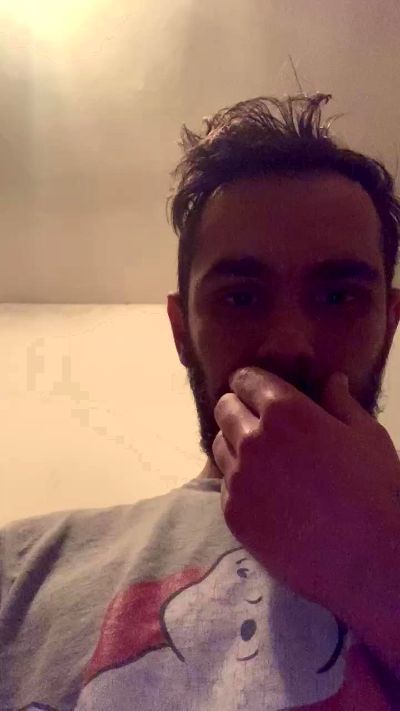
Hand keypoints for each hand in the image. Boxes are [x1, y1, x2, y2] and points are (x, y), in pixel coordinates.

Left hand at [212, 367, 399, 618]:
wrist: (367, 560)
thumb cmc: (375, 490)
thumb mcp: (367, 436)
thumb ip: (342, 402)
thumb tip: (331, 379)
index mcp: (284, 411)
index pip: (246, 379)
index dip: (252, 382)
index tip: (259, 391)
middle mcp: (252, 439)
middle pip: (224, 408)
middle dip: (239, 408)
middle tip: (262, 424)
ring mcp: (238, 478)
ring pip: (220, 445)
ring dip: (236, 444)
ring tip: (265, 460)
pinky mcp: (233, 512)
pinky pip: (225, 484)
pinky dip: (240, 482)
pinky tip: (267, 493)